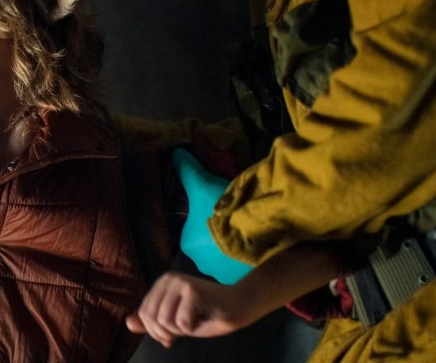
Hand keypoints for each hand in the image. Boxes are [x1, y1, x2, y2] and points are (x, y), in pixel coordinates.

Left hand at [126, 271, 251, 347]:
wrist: (237, 307)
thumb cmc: (205, 314)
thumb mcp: (173, 321)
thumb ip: (151, 322)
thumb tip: (128, 324)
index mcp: (160, 284)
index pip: (143, 314)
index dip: (156, 331)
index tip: (170, 335)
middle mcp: (168, 279)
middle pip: (152, 318)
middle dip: (167, 332)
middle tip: (185, 328)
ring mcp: (180, 282)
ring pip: (165, 321)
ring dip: (182, 330)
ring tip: (195, 320)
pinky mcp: (193, 290)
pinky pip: (182, 323)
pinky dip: (193, 328)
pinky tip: (203, 318)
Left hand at [173, 148, 250, 284]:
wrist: (256, 225)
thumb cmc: (222, 205)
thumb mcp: (202, 184)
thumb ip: (187, 171)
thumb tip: (176, 154)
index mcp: (188, 245)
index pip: (196, 234)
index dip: (210, 222)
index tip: (222, 213)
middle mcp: (202, 265)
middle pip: (211, 249)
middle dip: (221, 239)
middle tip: (236, 224)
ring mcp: (225, 276)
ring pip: (228, 260)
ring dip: (236, 250)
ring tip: (249, 235)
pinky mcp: (246, 280)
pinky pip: (245, 268)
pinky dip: (250, 260)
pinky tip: (259, 247)